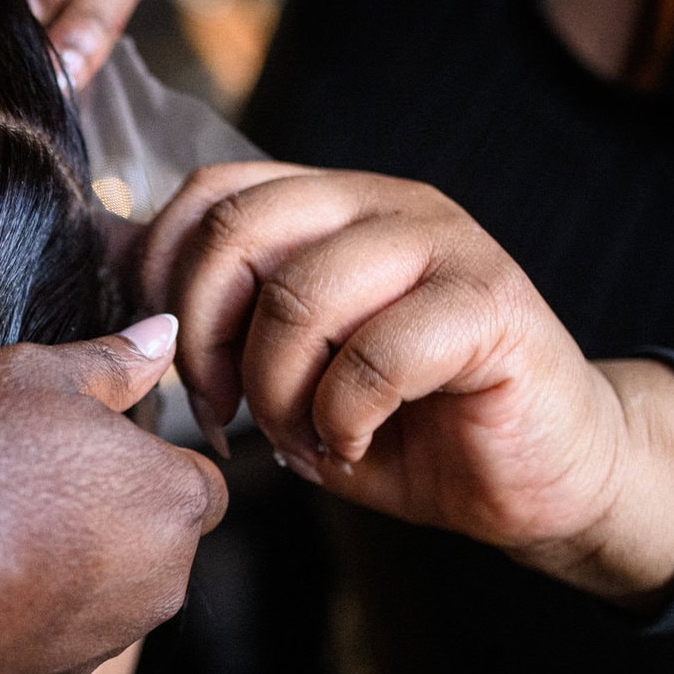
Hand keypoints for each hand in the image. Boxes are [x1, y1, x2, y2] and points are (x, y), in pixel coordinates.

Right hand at [0, 314, 224, 673]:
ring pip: (107, 595)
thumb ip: (113, 360)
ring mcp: (106, 642)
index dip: (145, 461)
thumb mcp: (35, 376)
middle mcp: (160, 583)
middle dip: (111, 517)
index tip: (87, 449)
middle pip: (155, 543)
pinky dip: (29, 612)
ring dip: (71, 567)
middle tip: (32, 482)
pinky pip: (54, 638)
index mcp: (175, 501)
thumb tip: (165, 335)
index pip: (199, 481)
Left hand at [140, 164, 673, 603]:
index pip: (210, 195)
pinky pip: (374, 354)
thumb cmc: (408, 427)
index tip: (172, 369)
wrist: (541, 477)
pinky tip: (354, 442)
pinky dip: (342, 417)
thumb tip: (132, 317)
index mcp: (331, 208)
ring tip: (299, 436)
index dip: (166, 281)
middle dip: (204, 341)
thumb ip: (226, 331)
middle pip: (239, 231)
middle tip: (222, 413)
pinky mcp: (492, 305)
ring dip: (276, 391)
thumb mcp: (291, 376)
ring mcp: (446, 245)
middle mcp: (385, 205)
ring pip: (300, 295)